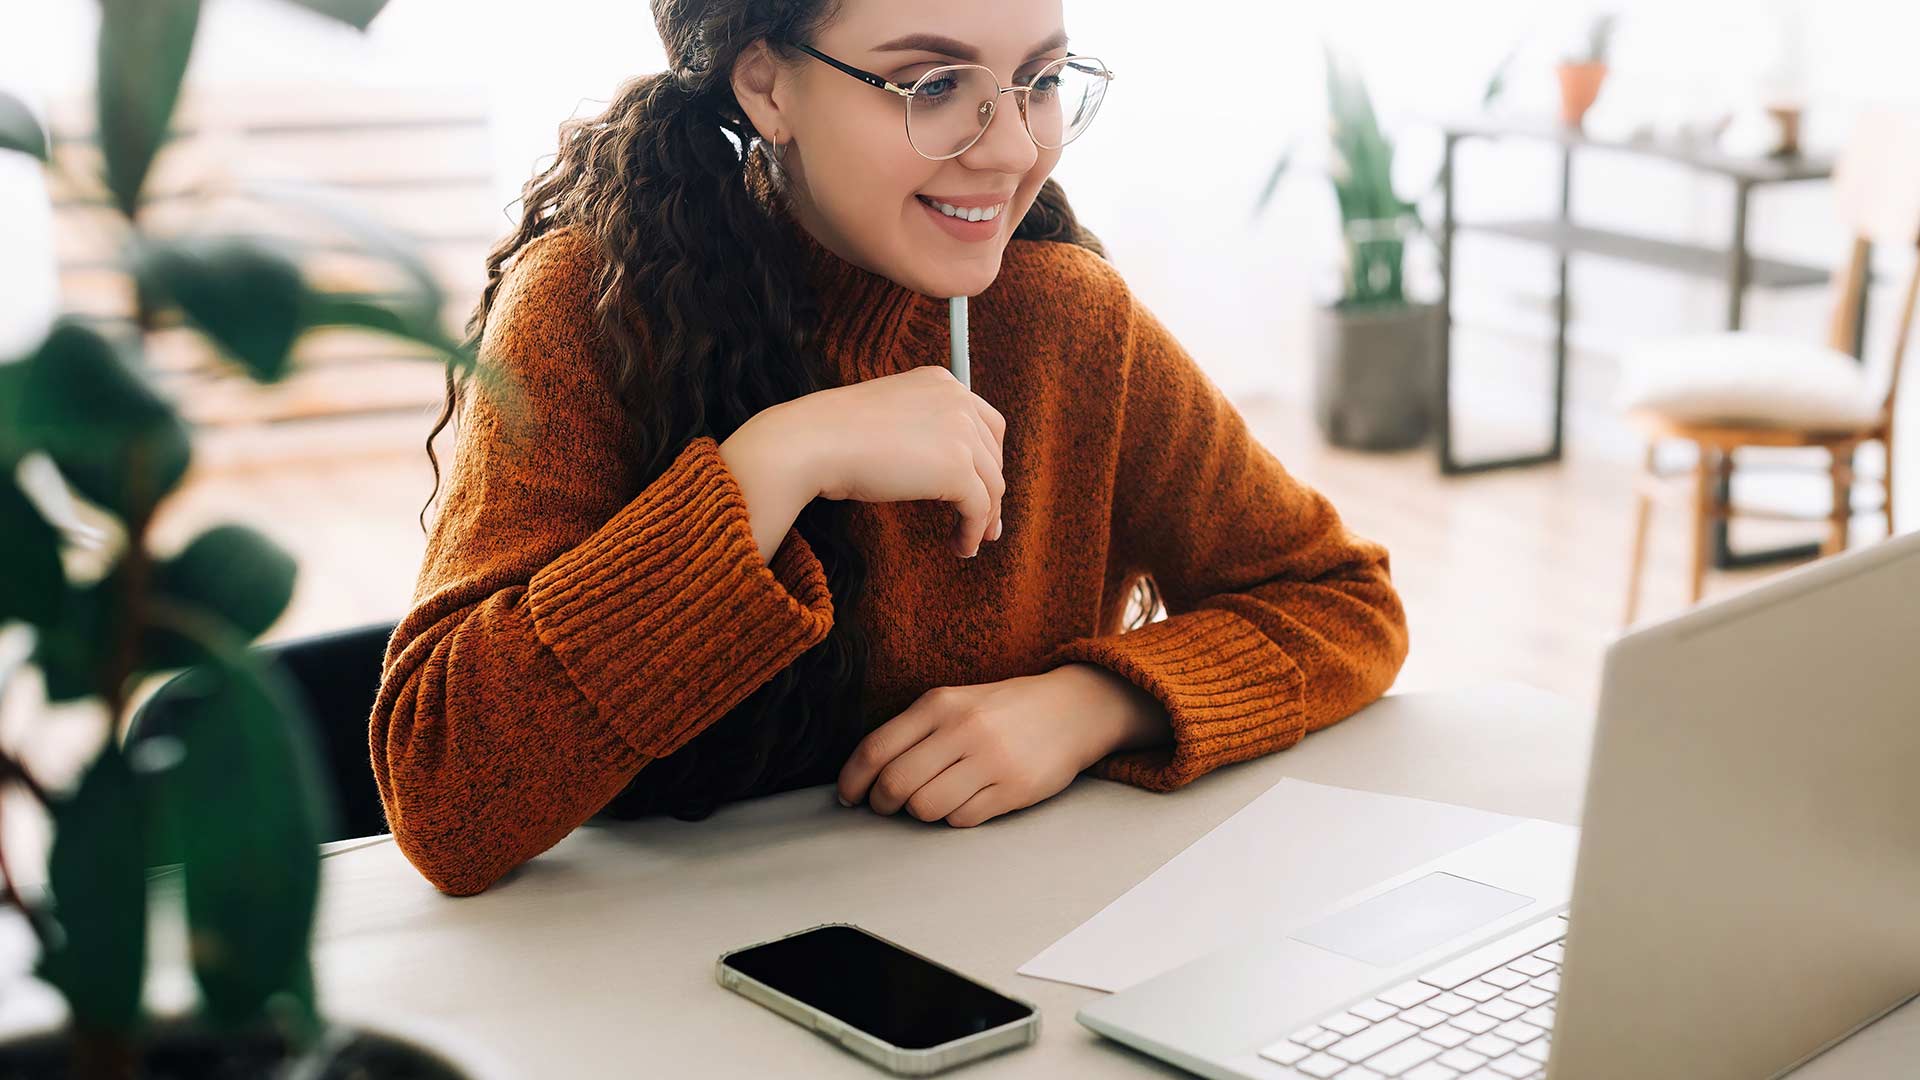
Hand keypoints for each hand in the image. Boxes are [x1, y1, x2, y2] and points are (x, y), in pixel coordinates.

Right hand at [768, 365, 1006, 558]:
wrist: (813, 441)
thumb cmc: (835, 434)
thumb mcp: (890, 418)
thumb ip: (922, 430)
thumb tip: (943, 471)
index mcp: (941, 382)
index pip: (986, 422)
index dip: (989, 459)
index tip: (983, 484)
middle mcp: (957, 400)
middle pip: (993, 455)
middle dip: (991, 491)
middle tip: (985, 520)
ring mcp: (960, 433)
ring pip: (992, 485)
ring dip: (984, 518)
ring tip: (970, 540)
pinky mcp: (956, 469)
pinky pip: (978, 508)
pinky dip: (973, 532)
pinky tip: (961, 546)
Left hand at [835, 664, 1169, 826]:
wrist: (1073, 709)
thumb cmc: (1002, 709)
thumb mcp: (955, 702)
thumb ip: (913, 731)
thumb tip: (865, 775)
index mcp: (939, 704)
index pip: (875, 749)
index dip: (852, 781)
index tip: (849, 798)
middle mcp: (962, 729)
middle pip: (895, 784)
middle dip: (882, 804)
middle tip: (887, 806)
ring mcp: (990, 759)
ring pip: (925, 808)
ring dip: (921, 812)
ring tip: (933, 799)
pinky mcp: (1014, 788)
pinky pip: (962, 819)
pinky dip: (955, 818)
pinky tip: (967, 801)